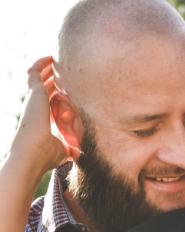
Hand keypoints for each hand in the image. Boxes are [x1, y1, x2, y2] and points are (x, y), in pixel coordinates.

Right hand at [9, 56, 73, 175]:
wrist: (34, 153)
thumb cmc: (48, 155)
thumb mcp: (65, 149)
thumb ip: (73, 145)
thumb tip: (84, 152)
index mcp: (44, 120)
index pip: (51, 104)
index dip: (59, 96)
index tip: (70, 91)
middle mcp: (37, 108)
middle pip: (46, 89)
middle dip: (55, 79)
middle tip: (67, 71)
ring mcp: (34, 99)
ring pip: (39, 77)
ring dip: (48, 68)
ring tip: (58, 59)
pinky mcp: (33, 92)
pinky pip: (34, 71)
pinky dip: (41, 63)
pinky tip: (50, 56)